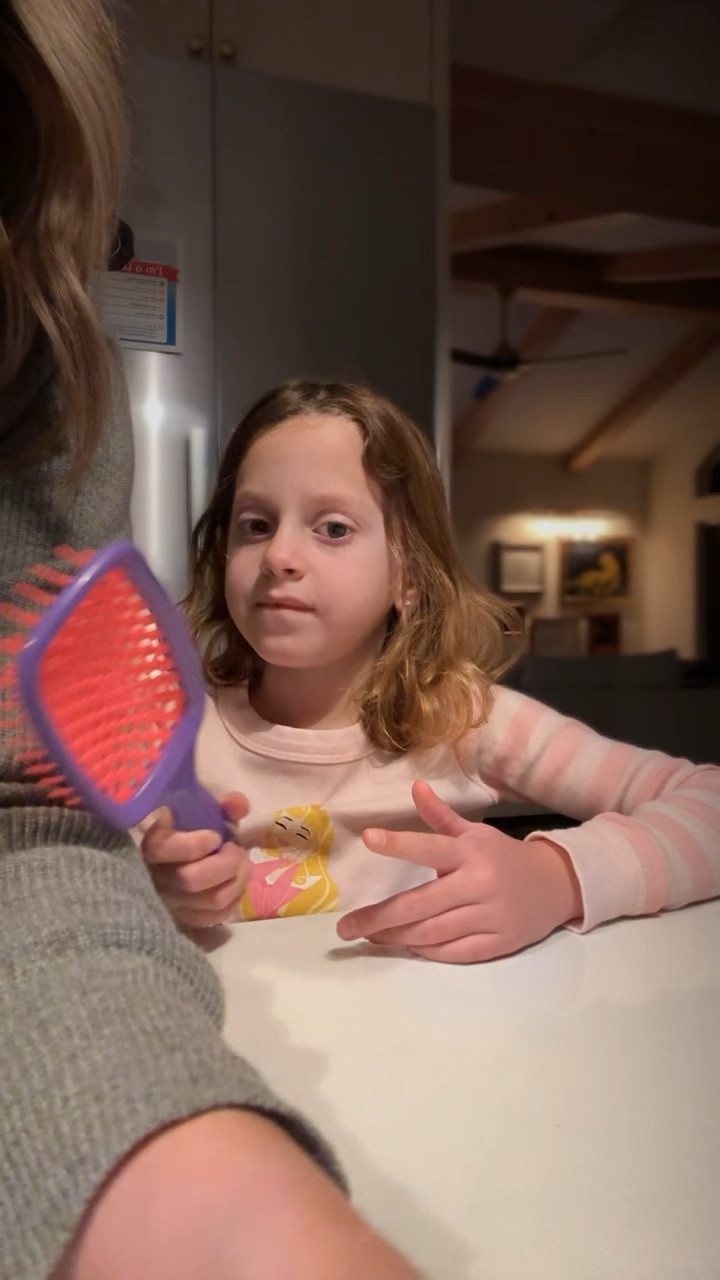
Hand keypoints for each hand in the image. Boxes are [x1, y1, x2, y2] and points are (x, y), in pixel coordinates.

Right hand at [141, 793, 249, 927]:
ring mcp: (169, 905)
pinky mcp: (184, 921)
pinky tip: (236, 885)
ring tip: (243, 866)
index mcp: (152, 845)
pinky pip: (215, 918)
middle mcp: (155, 878)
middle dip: (226, 864)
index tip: (215, 836)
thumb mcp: (199, 813)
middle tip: (237, 852)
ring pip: (211, 901)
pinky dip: (234, 900)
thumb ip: (220, 806)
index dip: (195, 843)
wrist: (174, 862)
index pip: (166, 849)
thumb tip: (238, 804)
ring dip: (237, 881)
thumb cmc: (187, 834)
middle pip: (192, 879)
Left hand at [337, 780, 582, 962]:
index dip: (399, 843)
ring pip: (432, 933)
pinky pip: (453, 952)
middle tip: (346, 928)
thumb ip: (440, 815)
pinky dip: (426, 951)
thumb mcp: (475, 832)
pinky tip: (405, 946)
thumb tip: (415, 786)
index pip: (429, 846)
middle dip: (379, 918)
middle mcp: (478, 884)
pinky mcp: (497, 944)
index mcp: (469, 853)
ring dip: (396, 937)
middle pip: (420, 905)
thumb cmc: (503, 857)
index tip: (368, 837)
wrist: (555, 886)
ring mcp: (489, 917)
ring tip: (370, 935)